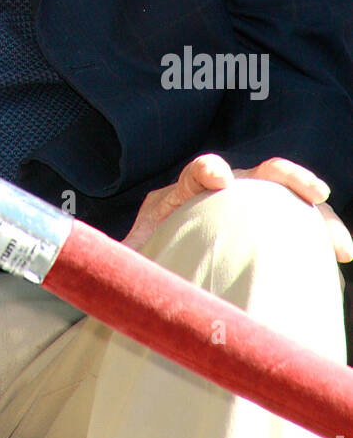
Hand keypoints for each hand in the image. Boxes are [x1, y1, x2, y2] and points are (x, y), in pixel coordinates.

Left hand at [123, 153, 352, 262]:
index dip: (206, 170)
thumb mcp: (129, 261)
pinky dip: (317, 236)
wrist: (158, 264)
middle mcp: (216, 194)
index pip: (194, 174)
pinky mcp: (261, 225)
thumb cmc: (144, 260)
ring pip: (283, 198)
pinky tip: (339, 256)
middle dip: (284, 176)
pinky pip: (293, 225)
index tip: (217, 178)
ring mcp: (242, 207)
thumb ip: (120, 260)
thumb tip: (107, 267)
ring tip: (339, 242)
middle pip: (253, 175)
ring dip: (314, 213)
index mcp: (179, 198)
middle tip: (314, 191)